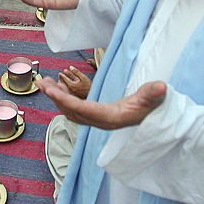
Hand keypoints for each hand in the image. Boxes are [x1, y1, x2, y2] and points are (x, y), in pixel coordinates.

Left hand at [39, 77, 166, 129]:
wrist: (154, 117)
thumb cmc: (152, 107)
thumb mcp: (154, 98)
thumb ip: (154, 93)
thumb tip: (161, 87)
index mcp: (110, 118)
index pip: (83, 110)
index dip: (66, 100)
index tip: (51, 91)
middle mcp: (101, 122)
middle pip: (72, 111)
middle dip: (56, 98)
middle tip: (41, 82)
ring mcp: (98, 120)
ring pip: (72, 111)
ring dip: (57, 98)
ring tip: (44, 82)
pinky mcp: (97, 116)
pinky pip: (76, 109)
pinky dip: (65, 99)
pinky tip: (59, 88)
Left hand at [58, 65, 91, 99]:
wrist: (91, 95)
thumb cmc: (88, 86)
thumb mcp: (83, 77)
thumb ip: (76, 72)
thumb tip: (70, 67)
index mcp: (71, 84)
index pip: (64, 79)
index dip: (62, 75)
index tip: (60, 73)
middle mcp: (69, 89)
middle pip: (62, 83)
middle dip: (60, 78)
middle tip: (59, 75)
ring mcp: (70, 93)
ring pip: (63, 87)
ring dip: (61, 83)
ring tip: (61, 80)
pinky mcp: (71, 95)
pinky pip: (65, 90)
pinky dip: (64, 87)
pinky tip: (65, 85)